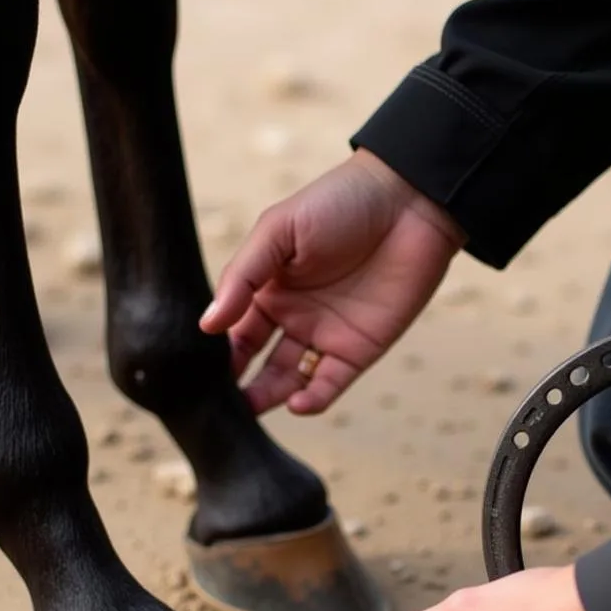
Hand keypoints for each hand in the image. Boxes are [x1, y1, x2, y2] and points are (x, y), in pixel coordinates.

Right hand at [199, 149, 465, 414]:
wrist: (410, 201)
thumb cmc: (340, 202)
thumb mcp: (279, 230)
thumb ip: (242, 276)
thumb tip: (207, 325)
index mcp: (269, 289)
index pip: (236, 332)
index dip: (220, 353)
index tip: (200, 372)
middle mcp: (294, 317)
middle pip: (258, 363)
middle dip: (239, 385)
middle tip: (221, 406)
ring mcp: (326, 335)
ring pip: (289, 379)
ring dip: (269, 397)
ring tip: (250, 409)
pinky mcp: (359, 350)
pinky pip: (330, 383)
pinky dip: (313, 398)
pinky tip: (295, 402)